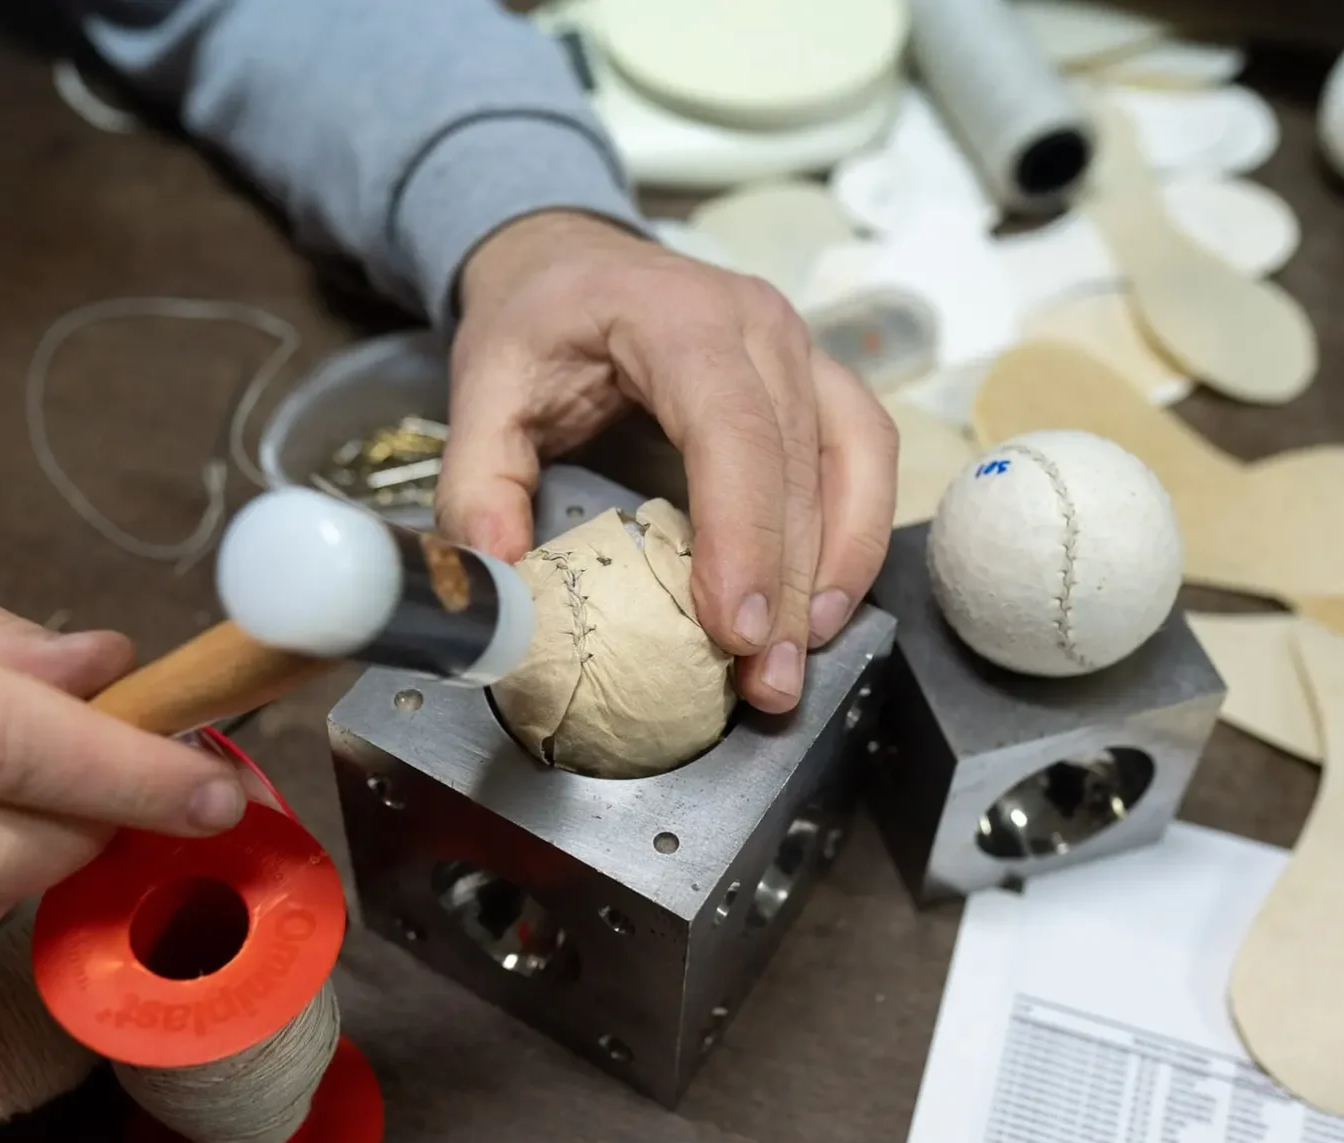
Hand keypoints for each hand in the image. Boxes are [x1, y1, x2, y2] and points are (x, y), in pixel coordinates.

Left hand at [435, 211, 896, 713]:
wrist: (572, 259)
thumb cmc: (538, 321)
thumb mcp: (482, 386)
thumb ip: (478, 482)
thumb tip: (497, 575)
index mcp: (676, 317)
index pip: (731, 428)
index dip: (742, 532)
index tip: (733, 627)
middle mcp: (759, 325)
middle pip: (798, 461)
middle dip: (788, 584)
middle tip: (764, 682)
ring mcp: (802, 349)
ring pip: (851, 461)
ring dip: (834, 568)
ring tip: (797, 656)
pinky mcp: (819, 382)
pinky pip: (865, 457)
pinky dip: (855, 535)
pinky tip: (824, 605)